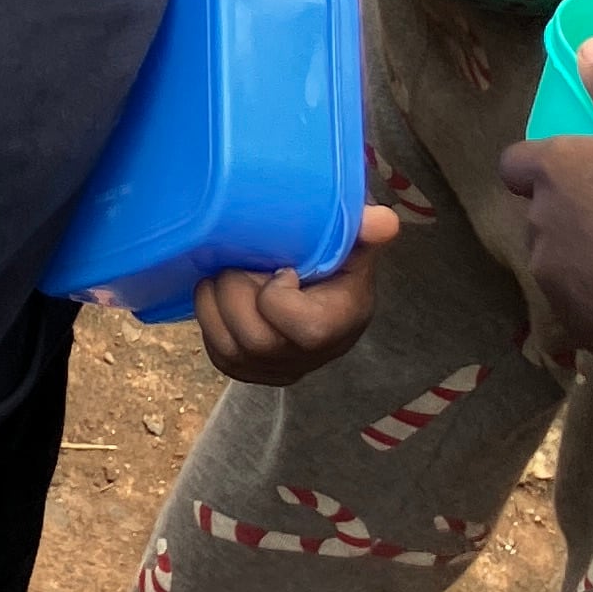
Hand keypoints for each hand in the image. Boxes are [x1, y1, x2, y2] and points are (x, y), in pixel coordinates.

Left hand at [194, 204, 398, 384]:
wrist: (315, 281)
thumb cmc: (331, 256)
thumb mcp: (351, 239)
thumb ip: (363, 230)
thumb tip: (382, 221)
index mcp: (341, 322)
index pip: (307, 330)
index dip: (280, 297)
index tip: (282, 267)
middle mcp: (311, 356)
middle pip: (257, 341)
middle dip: (237, 291)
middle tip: (243, 264)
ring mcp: (277, 369)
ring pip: (228, 349)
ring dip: (217, 301)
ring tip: (230, 274)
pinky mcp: (248, 370)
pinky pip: (216, 354)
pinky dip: (209, 317)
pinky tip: (222, 292)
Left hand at [501, 43, 592, 358]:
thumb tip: (589, 44)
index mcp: (549, 171)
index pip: (516, 161)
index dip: (540, 163)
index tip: (576, 167)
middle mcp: (536, 220)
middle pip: (541, 210)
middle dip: (571, 210)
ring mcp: (550, 274)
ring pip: (560, 257)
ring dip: (587, 255)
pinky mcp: (573, 320)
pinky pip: (583, 302)